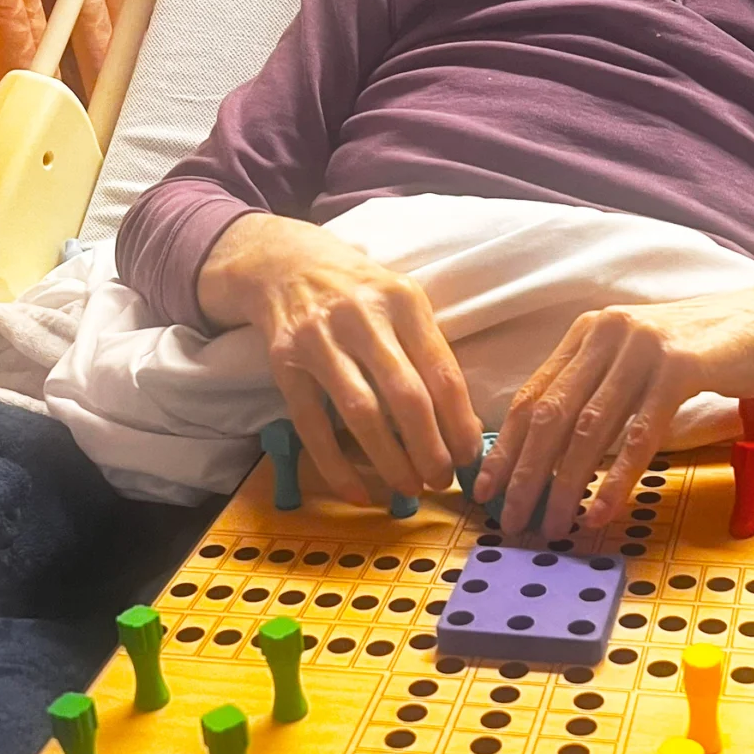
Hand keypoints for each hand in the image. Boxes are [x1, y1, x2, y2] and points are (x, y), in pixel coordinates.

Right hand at [198, 213, 481, 504]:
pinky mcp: (284, 361)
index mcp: (404, 300)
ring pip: (361, 413)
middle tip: (441, 481)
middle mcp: (363, 316)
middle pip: (406, 397)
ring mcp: (320, 339)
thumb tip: (460, 424)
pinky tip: (357, 492)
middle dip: (429, 449)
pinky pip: (312, 424)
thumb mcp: (399, 301)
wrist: (283, 261)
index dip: (460, 423)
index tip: (470, 457)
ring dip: (390, 460)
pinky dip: (336, 465)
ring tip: (408, 488)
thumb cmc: (357, 291)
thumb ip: (427, 351)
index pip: (442, 372)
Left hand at [473, 277, 753, 539]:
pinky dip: (616, 479)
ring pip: (588, 428)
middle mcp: (606, 333)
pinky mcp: (680, 366)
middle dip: (525, 474)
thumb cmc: (705, 353)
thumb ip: (599, 391)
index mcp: (588, 332)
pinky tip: (600, 511)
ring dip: (564, 484)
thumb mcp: (640, 361)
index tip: (487, 489)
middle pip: (550, 414)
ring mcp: (642, 347)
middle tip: (513, 520)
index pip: (532, 395)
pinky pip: (639, 434)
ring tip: (552, 525)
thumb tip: (553, 453)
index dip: (505, 447)